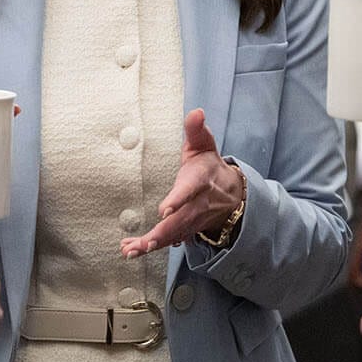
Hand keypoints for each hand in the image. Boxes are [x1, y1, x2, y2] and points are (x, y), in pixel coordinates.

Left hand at [123, 109, 244, 257]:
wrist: (230, 194)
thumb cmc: (208, 166)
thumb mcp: (205, 145)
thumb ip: (196, 130)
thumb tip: (196, 111)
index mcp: (199, 181)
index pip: (189, 191)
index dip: (178, 200)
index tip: (164, 210)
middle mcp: (197, 204)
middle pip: (180, 221)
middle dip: (162, 233)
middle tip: (144, 242)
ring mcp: (192, 221)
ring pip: (173, 235)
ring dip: (152, 244)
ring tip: (130, 250)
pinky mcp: (185, 230)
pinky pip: (168, 241)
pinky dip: (150, 247)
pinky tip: (131, 250)